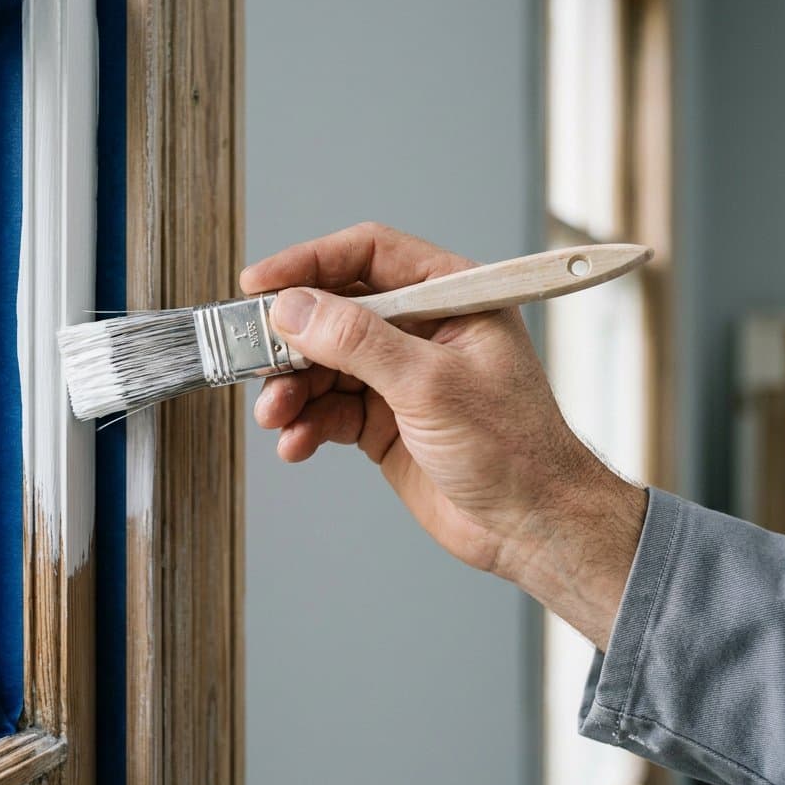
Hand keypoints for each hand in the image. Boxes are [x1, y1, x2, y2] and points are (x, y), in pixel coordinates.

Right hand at [240, 222, 646, 648]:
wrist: (532, 528)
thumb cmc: (513, 449)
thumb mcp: (430, 384)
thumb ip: (358, 342)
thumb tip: (294, 308)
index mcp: (451, 297)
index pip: (369, 256)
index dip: (310, 263)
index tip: (259, 284)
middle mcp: (422, 330)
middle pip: (336, 312)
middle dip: (291, 338)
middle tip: (252, 358)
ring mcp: (401, 377)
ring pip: (325, 365)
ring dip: (292, 388)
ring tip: (275, 414)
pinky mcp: (385, 421)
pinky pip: (330, 410)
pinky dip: (307, 424)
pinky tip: (296, 443)